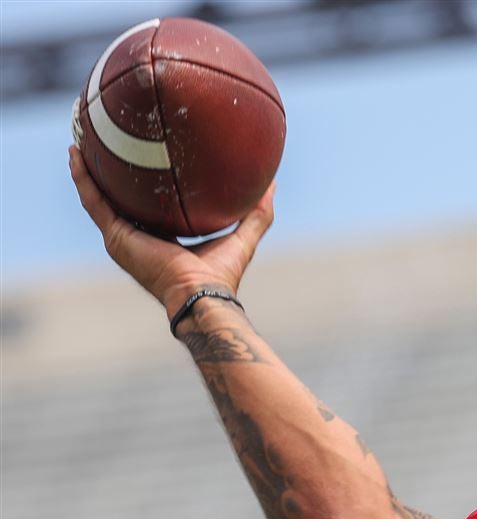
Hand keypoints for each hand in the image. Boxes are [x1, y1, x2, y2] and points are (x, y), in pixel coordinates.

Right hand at [68, 145, 274, 314]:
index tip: (141, 154)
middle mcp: (138, 237)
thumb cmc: (222, 275)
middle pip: (117, 198)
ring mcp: (122, 238)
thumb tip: (272, 183)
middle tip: (103, 138)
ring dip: (86, 168)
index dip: (143, 182)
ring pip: (97, 196)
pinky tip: (76, 154)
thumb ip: (258, 213)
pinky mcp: (115, 237)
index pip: (148, 205)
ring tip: (80, 138)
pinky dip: (83, 178)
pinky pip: (93, 202)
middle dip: (108, 170)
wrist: (202, 295)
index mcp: (162, 238)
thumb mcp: (243, 236)